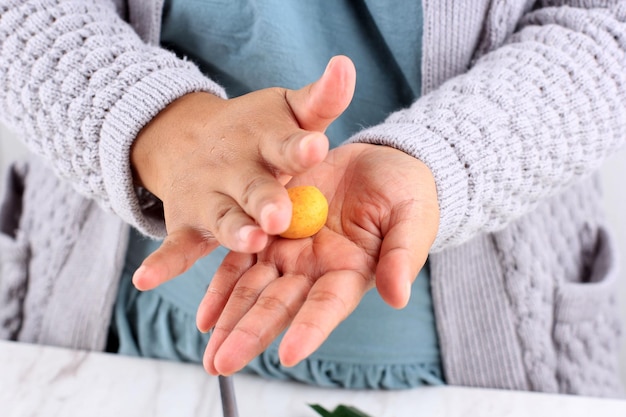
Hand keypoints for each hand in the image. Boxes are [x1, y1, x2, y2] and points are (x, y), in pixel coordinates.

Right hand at [131, 56, 355, 289]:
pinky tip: (144, 279)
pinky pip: (176, 247)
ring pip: (222, 218)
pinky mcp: (188, 223)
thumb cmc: (260, 131)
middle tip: (280, 216)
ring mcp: (209, 196)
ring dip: (232, 231)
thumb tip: (346, 63)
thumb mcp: (291, 112)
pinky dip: (161, 264)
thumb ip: (322, 98)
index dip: (300, 147)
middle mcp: (236, 168)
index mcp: (266, 141)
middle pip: (254, 187)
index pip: (286, 144)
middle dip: (266, 200)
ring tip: (248, 241)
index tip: (316, 147)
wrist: (195, 139)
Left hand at [196, 143, 439, 374]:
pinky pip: (240, 259)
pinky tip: (205, 316)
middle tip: (222, 364)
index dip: (309, 329)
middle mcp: (315, 270)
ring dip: (229, 320)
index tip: (289, 354)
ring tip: (208, 353)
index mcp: (350, 273)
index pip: (327, 306)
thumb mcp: (412, 219)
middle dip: (251, 335)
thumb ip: (402, 255)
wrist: (380, 163)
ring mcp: (290, 251)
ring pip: (253, 289)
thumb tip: (397, 297)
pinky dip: (222, 286)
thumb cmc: (406, 194)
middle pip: (279, 306)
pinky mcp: (270, 228)